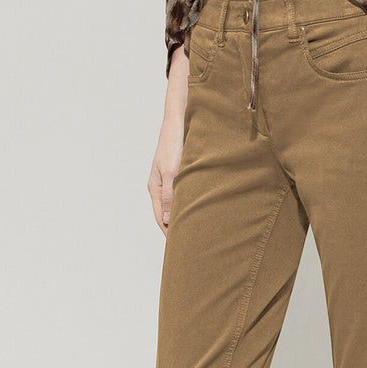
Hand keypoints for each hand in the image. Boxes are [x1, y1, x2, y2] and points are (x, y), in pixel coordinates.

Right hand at [147, 45, 188, 233]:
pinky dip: (196, 202)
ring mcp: (174, 178)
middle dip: (182, 229)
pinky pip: (189, 192)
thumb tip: (168, 220)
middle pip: (170, 214)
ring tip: (206, 231)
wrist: (183, 116)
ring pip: (181, 203)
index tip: (183, 251)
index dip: (171, 235)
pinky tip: (210, 208)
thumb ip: (171, 195)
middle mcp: (163, 185)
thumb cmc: (176, 142)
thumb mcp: (173, 170)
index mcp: (156, 188)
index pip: (161, 219)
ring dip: (190, 215)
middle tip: (198, 246)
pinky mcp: (185, 171)